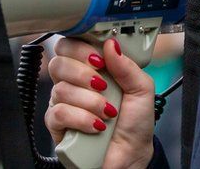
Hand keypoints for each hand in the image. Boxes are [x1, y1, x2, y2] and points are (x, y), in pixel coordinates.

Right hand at [46, 37, 155, 168]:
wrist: (132, 155)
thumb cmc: (135, 122)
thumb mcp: (142, 89)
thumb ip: (127, 66)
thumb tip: (111, 44)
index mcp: (92, 69)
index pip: (70, 46)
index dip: (80, 47)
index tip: (99, 58)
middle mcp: (74, 83)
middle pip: (58, 62)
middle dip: (83, 72)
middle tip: (103, 85)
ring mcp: (64, 103)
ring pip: (60, 89)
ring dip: (89, 101)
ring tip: (108, 113)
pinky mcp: (57, 126)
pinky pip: (58, 113)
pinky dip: (81, 118)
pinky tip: (96, 126)